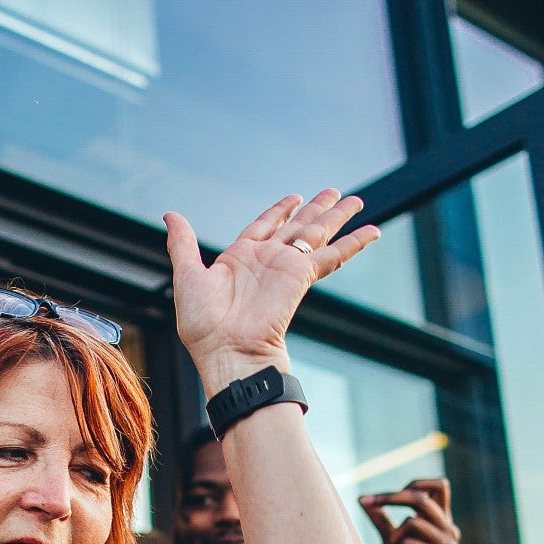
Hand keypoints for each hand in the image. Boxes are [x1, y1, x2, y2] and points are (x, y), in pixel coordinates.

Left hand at [165, 189, 377, 390]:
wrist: (226, 351)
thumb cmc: (203, 326)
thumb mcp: (187, 275)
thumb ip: (182, 243)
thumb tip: (170, 214)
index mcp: (240, 258)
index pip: (265, 226)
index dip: (279, 211)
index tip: (294, 197)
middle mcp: (267, 260)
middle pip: (298, 226)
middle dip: (316, 208)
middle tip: (336, 192)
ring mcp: (286, 267)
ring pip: (317, 234)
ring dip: (337, 217)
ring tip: (357, 201)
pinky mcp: (301, 276)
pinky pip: (332, 255)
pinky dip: (353, 243)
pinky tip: (373, 231)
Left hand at [359, 478, 458, 543]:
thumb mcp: (393, 543)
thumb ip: (382, 521)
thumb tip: (364, 499)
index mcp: (440, 522)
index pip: (439, 486)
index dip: (414, 482)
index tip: (385, 495)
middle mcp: (448, 530)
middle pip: (421, 498)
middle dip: (391, 497)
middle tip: (367, 502)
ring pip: (412, 523)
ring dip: (392, 539)